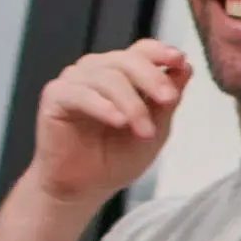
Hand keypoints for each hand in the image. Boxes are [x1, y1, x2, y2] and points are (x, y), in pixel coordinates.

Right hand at [25, 42, 190, 207]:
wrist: (84, 189)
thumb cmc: (115, 159)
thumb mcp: (154, 130)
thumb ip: (167, 100)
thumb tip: (185, 67)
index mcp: (122, 74)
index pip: (141, 51)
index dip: (160, 51)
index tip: (179, 60)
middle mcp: (97, 71)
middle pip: (127, 60)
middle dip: (152, 79)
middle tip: (168, 100)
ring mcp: (75, 81)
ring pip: (108, 77)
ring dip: (131, 104)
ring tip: (144, 130)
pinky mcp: (55, 97)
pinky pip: (81, 94)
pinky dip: (103, 107)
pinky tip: (118, 121)